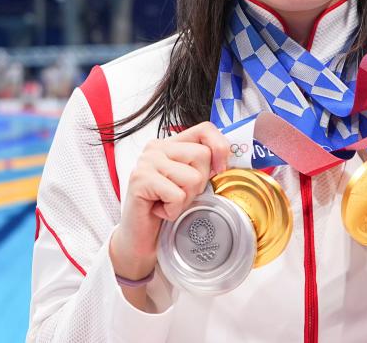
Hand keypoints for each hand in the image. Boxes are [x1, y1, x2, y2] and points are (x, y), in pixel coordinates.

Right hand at [109, 122, 230, 280]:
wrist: (141, 237)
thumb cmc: (166, 208)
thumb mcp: (190, 183)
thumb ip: (203, 166)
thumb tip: (227, 161)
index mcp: (170, 144)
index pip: (205, 129)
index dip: (220, 147)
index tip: (219, 170)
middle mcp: (156, 148)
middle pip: (202, 155)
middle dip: (199, 183)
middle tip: (180, 195)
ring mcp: (146, 162)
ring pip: (192, 177)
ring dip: (186, 199)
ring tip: (168, 203)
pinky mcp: (140, 179)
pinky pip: (177, 195)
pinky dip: (173, 210)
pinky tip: (160, 211)